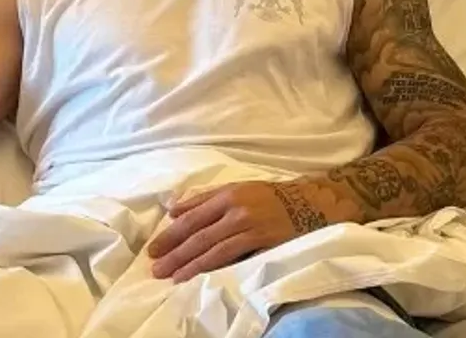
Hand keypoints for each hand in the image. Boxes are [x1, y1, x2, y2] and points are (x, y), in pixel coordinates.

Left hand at [146, 179, 351, 283]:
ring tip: (169, 275)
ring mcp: (248, 226)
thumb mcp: (238, 189)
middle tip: (154, 266)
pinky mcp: (261, 241)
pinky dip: (209, 266)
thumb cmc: (271, 198)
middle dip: (173, 251)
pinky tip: (195, 275)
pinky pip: (229, 256)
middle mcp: (235, 209)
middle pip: (197, 233)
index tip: (154, 248)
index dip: (171, 234)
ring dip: (186, 263)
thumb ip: (206, 200)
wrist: (312, 204)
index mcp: (227, 194)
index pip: (191, 217)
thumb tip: (174, 211)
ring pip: (210, 247)